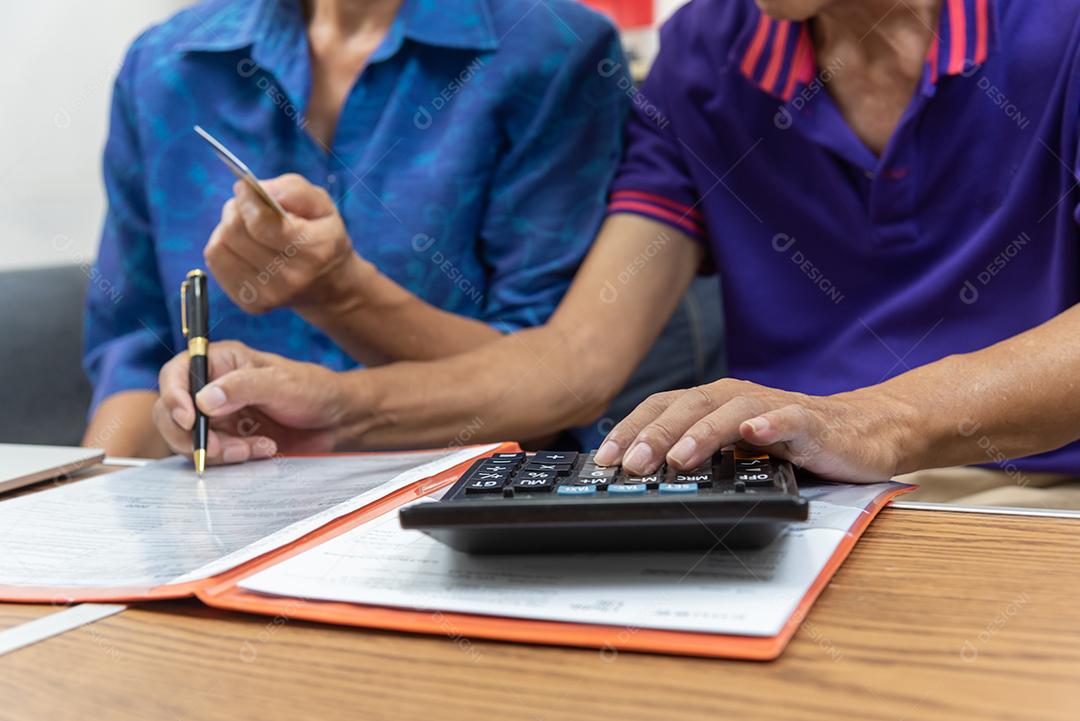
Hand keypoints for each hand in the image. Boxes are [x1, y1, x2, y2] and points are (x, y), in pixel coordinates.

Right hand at [153, 340, 347, 464]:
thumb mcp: (281, 382)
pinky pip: (213, 455)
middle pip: (172, 413)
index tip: (189, 418)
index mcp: (220, 361)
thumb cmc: (312, 390)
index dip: (173, 396)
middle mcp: (211, 388)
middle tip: (218, 447)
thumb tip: (203, 399)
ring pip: (190, 439)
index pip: (176, 374)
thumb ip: (242, 386)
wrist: (334, 420)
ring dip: (218, 450)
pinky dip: (233, 458)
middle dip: (190, 435)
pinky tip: (263, 448)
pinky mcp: (227, 440)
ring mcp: (217, 417)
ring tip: (256, 447)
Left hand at [205, 173, 370, 313]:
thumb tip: (260, 190)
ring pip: (219, 247)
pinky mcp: (251, 303)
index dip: (247, 200)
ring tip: (245, 226)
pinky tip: (242, 246)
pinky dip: (223, 246)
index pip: (262, 224)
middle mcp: (291, 279)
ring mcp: (269, 295)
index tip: (246, 187)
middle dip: (235, 210)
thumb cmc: (322, 235)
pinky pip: (215, 263)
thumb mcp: (322, 204)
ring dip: (226, 228)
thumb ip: (294, 190)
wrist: (329, 285)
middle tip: (247, 206)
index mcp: (314, 250)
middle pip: (235, 233)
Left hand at [592, 379, 916, 481]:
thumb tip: (642, 477)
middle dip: (654, 434)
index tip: (603, 460)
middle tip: (629, 465)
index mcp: (714, 404)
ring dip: (701, 432)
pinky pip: (790, 418)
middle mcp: (738, 399)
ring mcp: (775, 408)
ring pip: (731, 410)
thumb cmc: (794, 443)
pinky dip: (771, 423)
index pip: (662, 408)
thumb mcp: (736, 451)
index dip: (631, 430)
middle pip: (688, 407)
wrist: (865, 432)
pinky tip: (755, 433)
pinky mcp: (812, 421)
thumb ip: (699, 454)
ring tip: (676, 457)